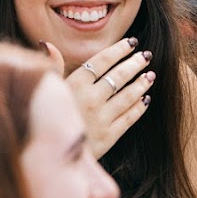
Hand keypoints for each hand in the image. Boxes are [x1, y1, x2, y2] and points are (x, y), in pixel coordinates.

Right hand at [43, 38, 154, 159]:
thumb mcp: (47, 91)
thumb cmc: (47, 118)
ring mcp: (102, 118)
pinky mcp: (109, 136)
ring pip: (128, 96)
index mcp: (75, 84)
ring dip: (141, 84)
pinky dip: (139, 107)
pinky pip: (129, 118)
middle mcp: (91, 99)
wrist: (50, 155)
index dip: (119, 50)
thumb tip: (46, 43)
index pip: (102, 61)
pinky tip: (145, 99)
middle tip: (146, 55)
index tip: (131, 42)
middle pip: (119, 76)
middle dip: (135, 64)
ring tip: (150, 75)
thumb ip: (52, 67)